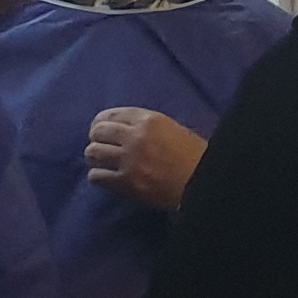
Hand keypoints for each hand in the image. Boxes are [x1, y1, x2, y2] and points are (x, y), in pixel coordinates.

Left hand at [86, 108, 205, 209]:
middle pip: (98, 131)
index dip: (102, 122)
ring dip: (95, 156)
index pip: (112, 114)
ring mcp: (129, 160)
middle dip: (97, 138)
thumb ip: (149, 128)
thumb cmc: (196, 156)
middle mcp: (135, 136)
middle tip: (101, 146)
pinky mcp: (126, 182)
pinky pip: (97, 176)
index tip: (102, 128)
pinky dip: (98, 176)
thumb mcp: (174, 130)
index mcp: (150, 120)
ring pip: (93, 152)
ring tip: (102, 161)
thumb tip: (126, 131)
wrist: (204, 182)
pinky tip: (105, 177)